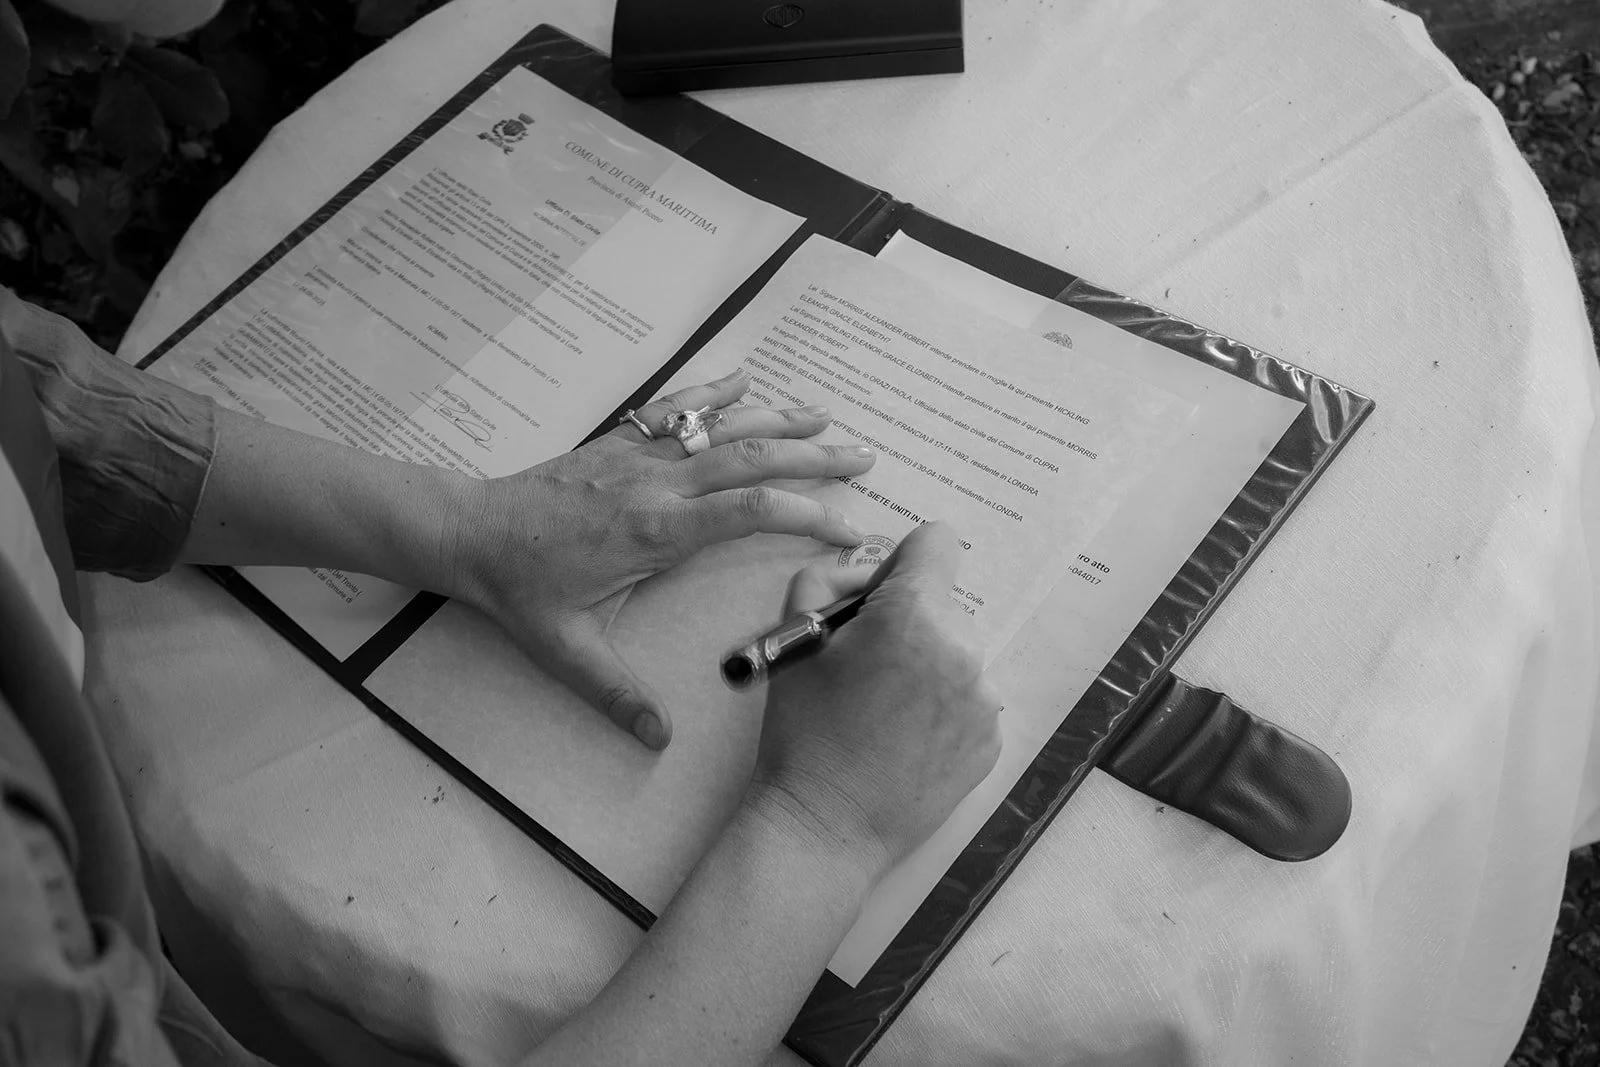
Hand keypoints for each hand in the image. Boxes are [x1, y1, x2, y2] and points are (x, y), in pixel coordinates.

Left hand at [447, 369, 874, 750]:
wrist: (468, 532)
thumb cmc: (519, 591)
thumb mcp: (565, 650)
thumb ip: (615, 693)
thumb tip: (658, 738)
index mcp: (655, 532)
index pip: (749, 513)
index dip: (807, 514)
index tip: (848, 528)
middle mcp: (656, 485)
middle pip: (751, 459)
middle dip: (813, 460)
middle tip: (864, 460)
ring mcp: (638, 456)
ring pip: (720, 427)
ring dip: (778, 421)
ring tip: (828, 419)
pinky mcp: (620, 443)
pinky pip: (675, 409)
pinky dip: (713, 393)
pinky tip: (746, 381)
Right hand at [748, 522, 1001, 874]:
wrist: (825, 826)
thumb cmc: (802, 731)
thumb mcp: (792, 636)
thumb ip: (829, 578)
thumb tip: (866, 570)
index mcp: (913, 614)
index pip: (937, 542)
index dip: (901, 562)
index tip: (878, 595)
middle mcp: (963, 649)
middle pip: (942, 605)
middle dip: (907, 622)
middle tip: (863, 667)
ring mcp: (984, 699)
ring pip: (956, 654)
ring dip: (927, 666)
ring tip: (882, 711)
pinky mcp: (992, 741)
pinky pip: (969, 700)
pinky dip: (942, 709)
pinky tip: (903, 740)